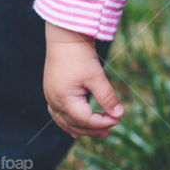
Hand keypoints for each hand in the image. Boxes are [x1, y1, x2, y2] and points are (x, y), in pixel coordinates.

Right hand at [44, 24, 122, 138]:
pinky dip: (68, 122)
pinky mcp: (51, 91)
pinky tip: (75, 129)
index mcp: (64, 98)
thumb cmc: (80, 55)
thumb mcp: (96, 76)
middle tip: (110, 133)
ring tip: (97, 132)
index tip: (117, 119)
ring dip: (81, 128)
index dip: (102, 122)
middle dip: (93, 129)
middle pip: (74, 123)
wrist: (64, 36)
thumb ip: (107, 97)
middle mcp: (54, 100)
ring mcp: (51, 96)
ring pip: (65, 121)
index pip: (85, 120)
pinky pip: (58, 114)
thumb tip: (119, 115)